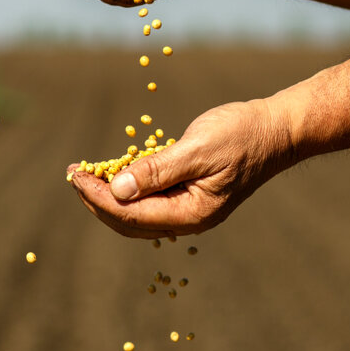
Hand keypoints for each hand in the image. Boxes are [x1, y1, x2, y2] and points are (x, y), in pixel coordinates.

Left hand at [67, 99, 294, 237]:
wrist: (277, 130)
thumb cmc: (242, 134)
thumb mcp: (198, 149)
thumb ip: (157, 171)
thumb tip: (117, 190)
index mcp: (192, 214)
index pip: (131, 214)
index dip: (98, 197)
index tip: (75, 176)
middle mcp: (189, 219)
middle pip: (129, 220)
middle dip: (97, 199)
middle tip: (72, 174)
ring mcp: (190, 209)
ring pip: (137, 213)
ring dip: (109, 195)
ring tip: (84, 174)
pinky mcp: (189, 194)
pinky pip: (151, 199)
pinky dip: (129, 187)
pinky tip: (113, 171)